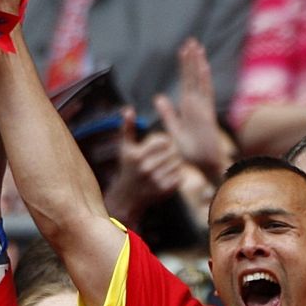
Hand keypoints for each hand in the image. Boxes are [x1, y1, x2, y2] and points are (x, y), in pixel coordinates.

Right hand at [103, 107, 182, 225]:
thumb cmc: (128, 167)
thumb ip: (127, 128)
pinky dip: (177, 175)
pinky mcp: (164, 191)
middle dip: (172, 152)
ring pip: (178, 164)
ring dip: (176, 163)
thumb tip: (128, 109)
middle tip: (168, 156)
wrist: (127, 196)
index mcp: (137, 156)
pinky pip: (180, 177)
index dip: (166, 141)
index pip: (164, 141)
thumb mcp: (125, 148)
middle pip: (173, 152)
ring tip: (168, 165)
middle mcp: (146, 168)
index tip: (162, 145)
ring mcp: (155, 181)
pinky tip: (168, 176)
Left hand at [154, 38, 223, 180]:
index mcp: (189, 107)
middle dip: (192, 59)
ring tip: (196, 47)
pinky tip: (202, 66)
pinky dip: (204, 80)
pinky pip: (206, 93)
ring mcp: (203, 108)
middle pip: (194, 77)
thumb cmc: (191, 151)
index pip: (186, 82)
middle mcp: (197, 104)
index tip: (183, 51)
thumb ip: (168, 113)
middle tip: (190, 41)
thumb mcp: (174, 129)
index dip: (185, 67)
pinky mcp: (207, 114)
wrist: (205, 165)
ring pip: (200, 81)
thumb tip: (158, 97)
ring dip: (198, 64)